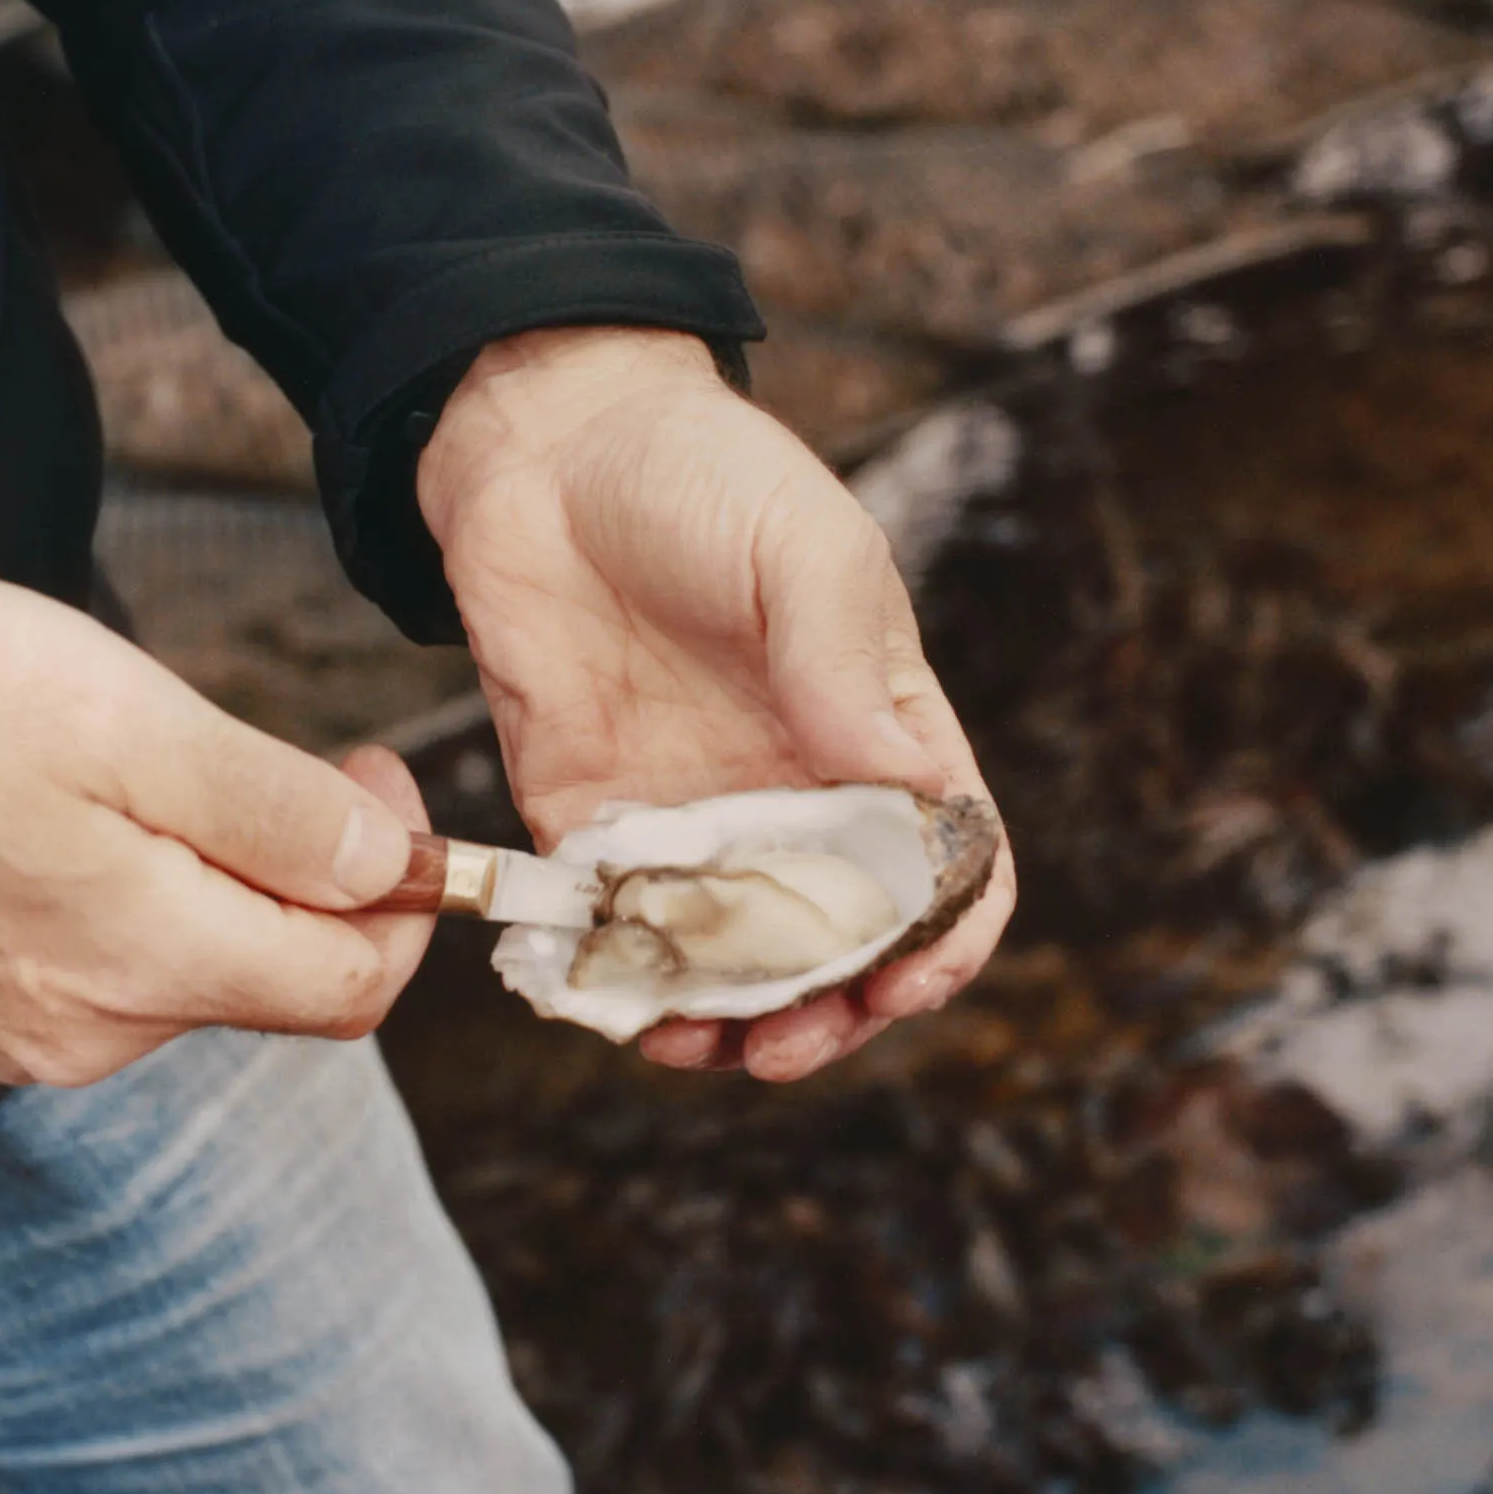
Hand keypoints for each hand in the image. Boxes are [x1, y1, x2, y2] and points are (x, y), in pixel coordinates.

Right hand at [0, 569, 434, 1085]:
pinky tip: (88, 813)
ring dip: (227, 879)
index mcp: (148, 962)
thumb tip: (393, 870)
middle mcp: (97, 1032)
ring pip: (203, 969)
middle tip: (286, 753)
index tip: (377, 782)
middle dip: (318, 874)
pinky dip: (152, 898)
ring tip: (157, 768)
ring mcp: (35, 1034)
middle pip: (282, 980)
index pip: (354, 985)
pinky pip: (124, 969)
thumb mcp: (127, 720)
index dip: (406, 891)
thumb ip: (274, 812)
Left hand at [419, 327, 1013, 1080]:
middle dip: (828, 1013)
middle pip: (842, 943)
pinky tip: (613, 1005)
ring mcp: (693, 814)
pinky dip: (622, 984)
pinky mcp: (591, 821)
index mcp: (879, 731)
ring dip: (726, 1020)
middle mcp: (794, 791)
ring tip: (696, 1045)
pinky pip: (617, 928)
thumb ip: (842, 660)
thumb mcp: (798, 545)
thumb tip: (911, 785)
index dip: (945, 940)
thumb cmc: (696, 473)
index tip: (905, 983)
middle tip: (785, 1045)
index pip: (950, 864)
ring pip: (733, 959)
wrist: (542, 447)